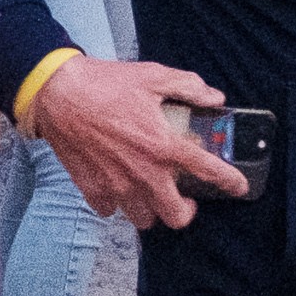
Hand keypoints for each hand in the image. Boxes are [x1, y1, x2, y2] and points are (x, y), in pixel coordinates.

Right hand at [29, 55, 245, 225]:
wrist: (57, 94)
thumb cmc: (104, 84)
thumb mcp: (153, 76)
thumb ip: (188, 87)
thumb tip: (213, 96)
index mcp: (164, 145)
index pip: (208, 171)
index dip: (230, 182)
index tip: (238, 187)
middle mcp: (144, 173)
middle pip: (176, 216)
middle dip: (186, 210)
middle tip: (184, 195)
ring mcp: (117, 186)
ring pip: (143, 219)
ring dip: (150, 208)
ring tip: (149, 189)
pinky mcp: (91, 189)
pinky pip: (110, 211)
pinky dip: (116, 203)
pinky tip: (117, 184)